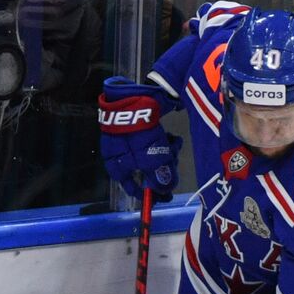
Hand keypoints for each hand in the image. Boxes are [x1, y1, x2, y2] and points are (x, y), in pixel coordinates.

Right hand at [98, 77, 182, 201]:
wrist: (135, 98)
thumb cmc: (140, 133)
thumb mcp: (152, 158)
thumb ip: (159, 176)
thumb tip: (165, 190)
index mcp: (117, 167)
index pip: (131, 187)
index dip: (148, 192)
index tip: (163, 195)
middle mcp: (119, 156)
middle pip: (144, 170)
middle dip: (162, 168)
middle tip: (174, 163)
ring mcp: (126, 140)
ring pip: (149, 154)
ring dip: (165, 153)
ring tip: (175, 144)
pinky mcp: (135, 126)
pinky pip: (150, 139)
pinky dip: (161, 140)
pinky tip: (171, 135)